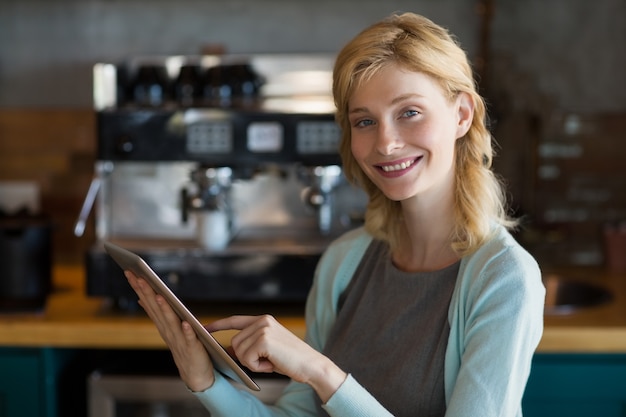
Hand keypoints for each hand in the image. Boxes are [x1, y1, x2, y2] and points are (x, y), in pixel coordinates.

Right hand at [125, 271, 214, 391]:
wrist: (195, 373)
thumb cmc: (183, 347)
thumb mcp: (167, 328)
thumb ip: (156, 313)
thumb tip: (142, 298)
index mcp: (163, 324)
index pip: (149, 302)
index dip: (140, 287)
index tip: (131, 271)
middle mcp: (168, 331)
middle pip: (156, 309)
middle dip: (147, 292)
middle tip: (138, 276)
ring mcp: (179, 340)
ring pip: (171, 322)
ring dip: (164, 309)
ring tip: (159, 295)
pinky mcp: (193, 348)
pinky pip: (190, 338)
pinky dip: (187, 331)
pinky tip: (185, 323)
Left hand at [207, 315, 346, 401]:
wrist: (311, 365)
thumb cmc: (290, 360)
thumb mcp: (268, 350)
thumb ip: (250, 345)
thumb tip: (230, 351)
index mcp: (264, 320)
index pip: (235, 320)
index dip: (218, 325)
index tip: (204, 328)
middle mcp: (263, 320)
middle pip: (235, 342)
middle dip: (246, 357)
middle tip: (266, 361)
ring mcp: (263, 328)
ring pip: (239, 351)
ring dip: (252, 363)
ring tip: (271, 362)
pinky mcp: (264, 339)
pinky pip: (247, 358)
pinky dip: (257, 367)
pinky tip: (272, 364)